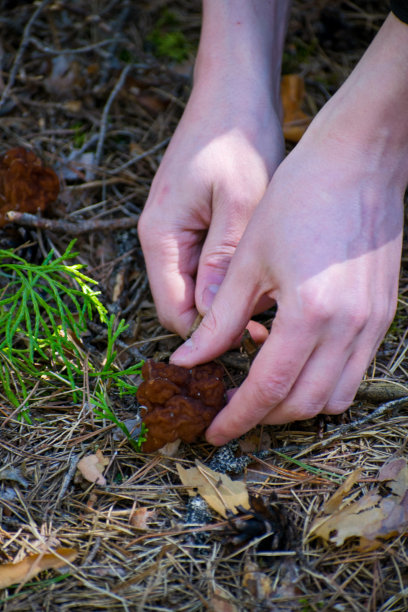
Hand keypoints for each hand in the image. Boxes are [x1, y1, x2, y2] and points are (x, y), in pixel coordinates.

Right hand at [138, 82, 283, 336]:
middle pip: (181, 305)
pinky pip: (203, 268)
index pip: (174, 313)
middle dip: (219, 320)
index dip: (208, 335)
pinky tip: (260, 273)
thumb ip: (222, 261)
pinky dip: (228, 279)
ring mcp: (173, 233)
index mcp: (160, 237)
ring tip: (269, 298)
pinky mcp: (190, 226)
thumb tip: (213, 318)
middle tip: (268, 323)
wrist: (234, 94)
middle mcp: (159, 241)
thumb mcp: (240, 203)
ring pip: (194, 290)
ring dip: (226, 300)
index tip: (254, 336)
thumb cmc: (238, 140)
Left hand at [171, 118, 404, 443]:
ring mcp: (373, 324)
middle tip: (232, 408)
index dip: (238, 416)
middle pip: (303, 403)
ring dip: (295, 404)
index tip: (214, 431)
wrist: (359, 161)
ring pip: (335, 396)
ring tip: (262, 389)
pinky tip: (295, 362)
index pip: (268, 390)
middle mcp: (350, 328)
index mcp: (311, 314)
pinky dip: (322, 382)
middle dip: (264, 416)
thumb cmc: (298, 198)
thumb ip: (219, 319)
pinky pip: (355, 371)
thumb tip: (190, 359)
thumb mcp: (248, 260)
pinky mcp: (382, 314)